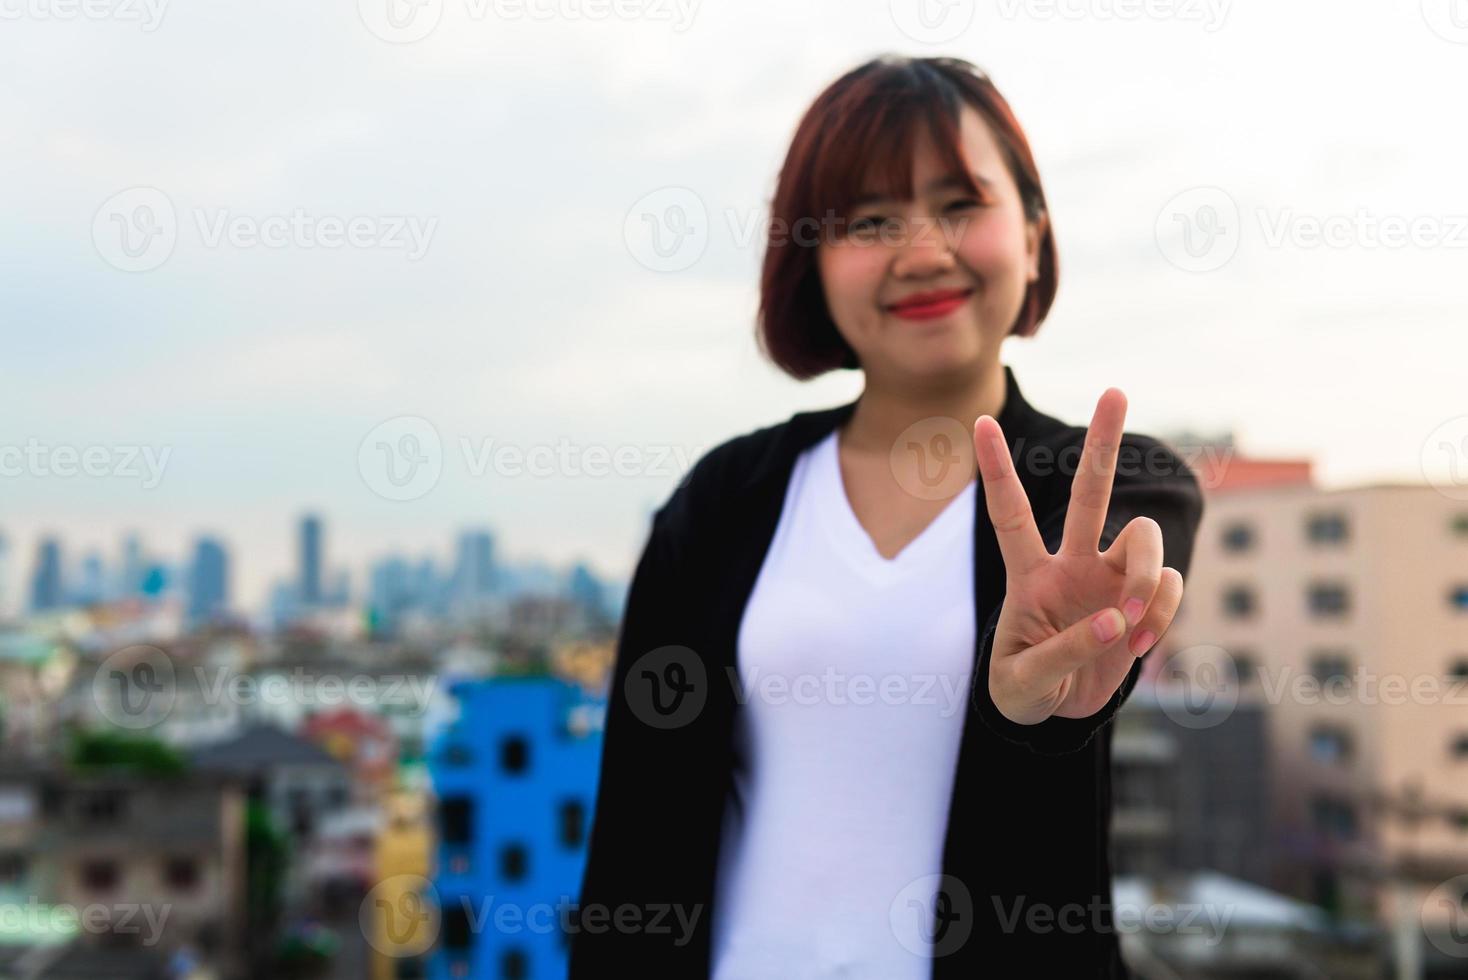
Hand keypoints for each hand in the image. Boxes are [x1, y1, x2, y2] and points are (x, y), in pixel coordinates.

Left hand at [973, 388, 1184, 723]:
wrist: (1056, 712)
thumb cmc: (1023, 689)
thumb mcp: (1021, 683)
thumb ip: (1061, 653)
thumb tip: (1116, 621)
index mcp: (1028, 575)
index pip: (1009, 514)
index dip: (997, 470)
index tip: (979, 420)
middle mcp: (1073, 563)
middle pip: (1092, 493)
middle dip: (1103, 443)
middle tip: (1115, 390)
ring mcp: (1112, 578)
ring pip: (1144, 539)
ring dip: (1148, 578)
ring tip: (1134, 625)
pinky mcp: (1146, 601)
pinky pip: (1169, 585)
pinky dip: (1164, 614)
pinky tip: (1142, 644)